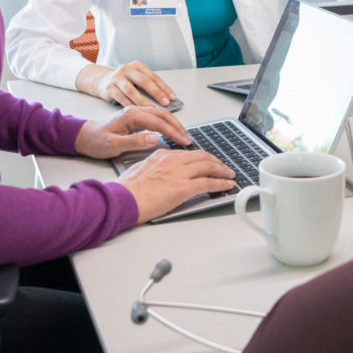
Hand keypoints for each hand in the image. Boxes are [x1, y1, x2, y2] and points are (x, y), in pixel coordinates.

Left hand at [75, 106, 191, 158]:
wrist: (83, 136)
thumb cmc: (95, 141)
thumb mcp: (113, 145)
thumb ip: (134, 141)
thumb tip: (155, 138)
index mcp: (131, 115)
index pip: (159, 122)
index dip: (173, 132)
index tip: (183, 141)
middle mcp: (135, 110)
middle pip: (164, 115)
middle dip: (178, 127)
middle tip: (188, 139)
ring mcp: (136, 113)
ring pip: (161, 115)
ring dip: (174, 124)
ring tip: (183, 136)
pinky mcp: (136, 117)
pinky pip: (156, 117)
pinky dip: (167, 123)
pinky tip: (171, 131)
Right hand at [76, 61, 175, 107]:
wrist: (101, 81)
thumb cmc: (123, 82)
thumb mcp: (136, 79)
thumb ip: (148, 87)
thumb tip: (165, 99)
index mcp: (137, 66)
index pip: (153, 76)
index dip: (164, 87)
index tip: (172, 97)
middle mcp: (126, 69)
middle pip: (144, 81)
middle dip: (156, 93)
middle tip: (165, 103)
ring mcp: (116, 78)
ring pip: (131, 90)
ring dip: (143, 101)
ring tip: (152, 109)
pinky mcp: (108, 88)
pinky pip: (121, 98)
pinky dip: (130, 105)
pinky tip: (137, 112)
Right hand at [116, 148, 236, 223]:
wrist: (122, 199)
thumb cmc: (126, 189)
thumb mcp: (139, 169)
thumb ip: (153, 167)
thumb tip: (158, 171)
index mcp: (162, 155)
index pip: (188, 153)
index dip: (202, 158)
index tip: (208, 161)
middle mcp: (173, 161)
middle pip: (202, 157)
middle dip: (216, 162)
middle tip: (224, 167)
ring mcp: (180, 173)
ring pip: (209, 167)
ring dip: (223, 171)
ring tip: (230, 175)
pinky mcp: (184, 188)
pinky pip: (209, 183)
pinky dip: (221, 183)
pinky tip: (227, 185)